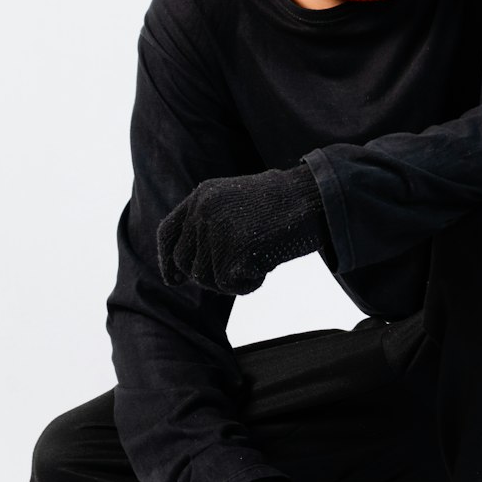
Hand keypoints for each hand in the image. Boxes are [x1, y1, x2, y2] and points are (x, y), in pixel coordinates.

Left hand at [156, 164, 329, 294]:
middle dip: (208, 275)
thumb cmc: (285, 205)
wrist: (314, 198)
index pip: (168, 232)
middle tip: (238, 270)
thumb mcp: (237, 204)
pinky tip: (266, 266)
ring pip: (206, 278)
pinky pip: (229, 286)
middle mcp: (202, 210)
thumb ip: (210, 224)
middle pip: (185, 262)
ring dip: (232, 279)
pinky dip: (249, 284)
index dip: (167, 260)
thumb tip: (188, 268)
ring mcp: (215, 229)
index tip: (173, 280)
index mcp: (201, 196)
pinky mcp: (231, 250)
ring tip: (259, 259)